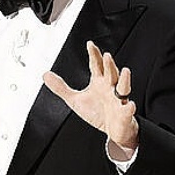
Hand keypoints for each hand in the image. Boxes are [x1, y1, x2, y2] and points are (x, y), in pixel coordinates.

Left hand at [43, 41, 137, 157]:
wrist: (113, 130)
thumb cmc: (97, 112)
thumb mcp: (75, 100)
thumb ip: (61, 87)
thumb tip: (46, 75)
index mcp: (99, 82)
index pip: (96, 65)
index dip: (94, 55)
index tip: (90, 44)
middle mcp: (110, 88)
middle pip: (110, 73)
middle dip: (109, 65)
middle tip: (106, 56)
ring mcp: (118, 100)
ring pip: (123, 88)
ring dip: (124, 80)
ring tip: (125, 72)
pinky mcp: (124, 114)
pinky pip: (127, 110)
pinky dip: (128, 108)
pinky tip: (128, 105)